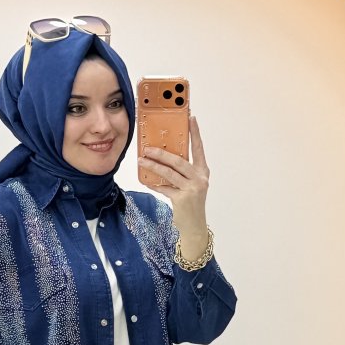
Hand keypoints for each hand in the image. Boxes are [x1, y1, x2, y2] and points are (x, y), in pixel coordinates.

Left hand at [138, 114, 209, 234]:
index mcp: (202, 171)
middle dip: (161, 153)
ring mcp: (192, 189)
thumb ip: (182, 172)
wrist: (195, 226)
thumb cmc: (191, 203)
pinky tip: (146, 181)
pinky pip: (164, 188)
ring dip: (153, 166)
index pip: (198, 148)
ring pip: (169, 173)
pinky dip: (154, 184)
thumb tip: (164, 157)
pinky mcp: (182, 199)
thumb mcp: (191, 184)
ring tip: (141, 161)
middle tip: (147, 147)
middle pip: (178, 160)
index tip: (191, 118)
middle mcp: (200, 178)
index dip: (195, 133)